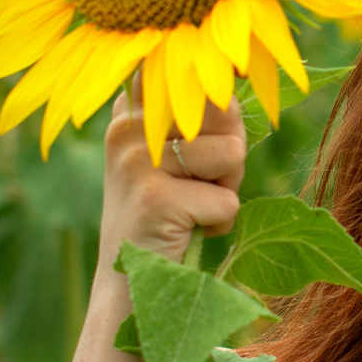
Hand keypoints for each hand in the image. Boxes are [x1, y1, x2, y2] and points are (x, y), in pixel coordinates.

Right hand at [97, 82, 243, 277]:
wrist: (130, 287)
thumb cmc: (167, 218)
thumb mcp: (181, 158)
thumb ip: (204, 120)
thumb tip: (233, 95)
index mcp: (132, 111)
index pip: (196, 74)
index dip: (222, 96)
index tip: (218, 115)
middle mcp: (128, 127)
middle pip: (225, 110)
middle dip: (229, 154)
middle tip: (198, 187)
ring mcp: (137, 160)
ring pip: (232, 153)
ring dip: (226, 190)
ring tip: (191, 210)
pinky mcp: (154, 197)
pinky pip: (227, 201)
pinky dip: (219, 224)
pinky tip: (186, 232)